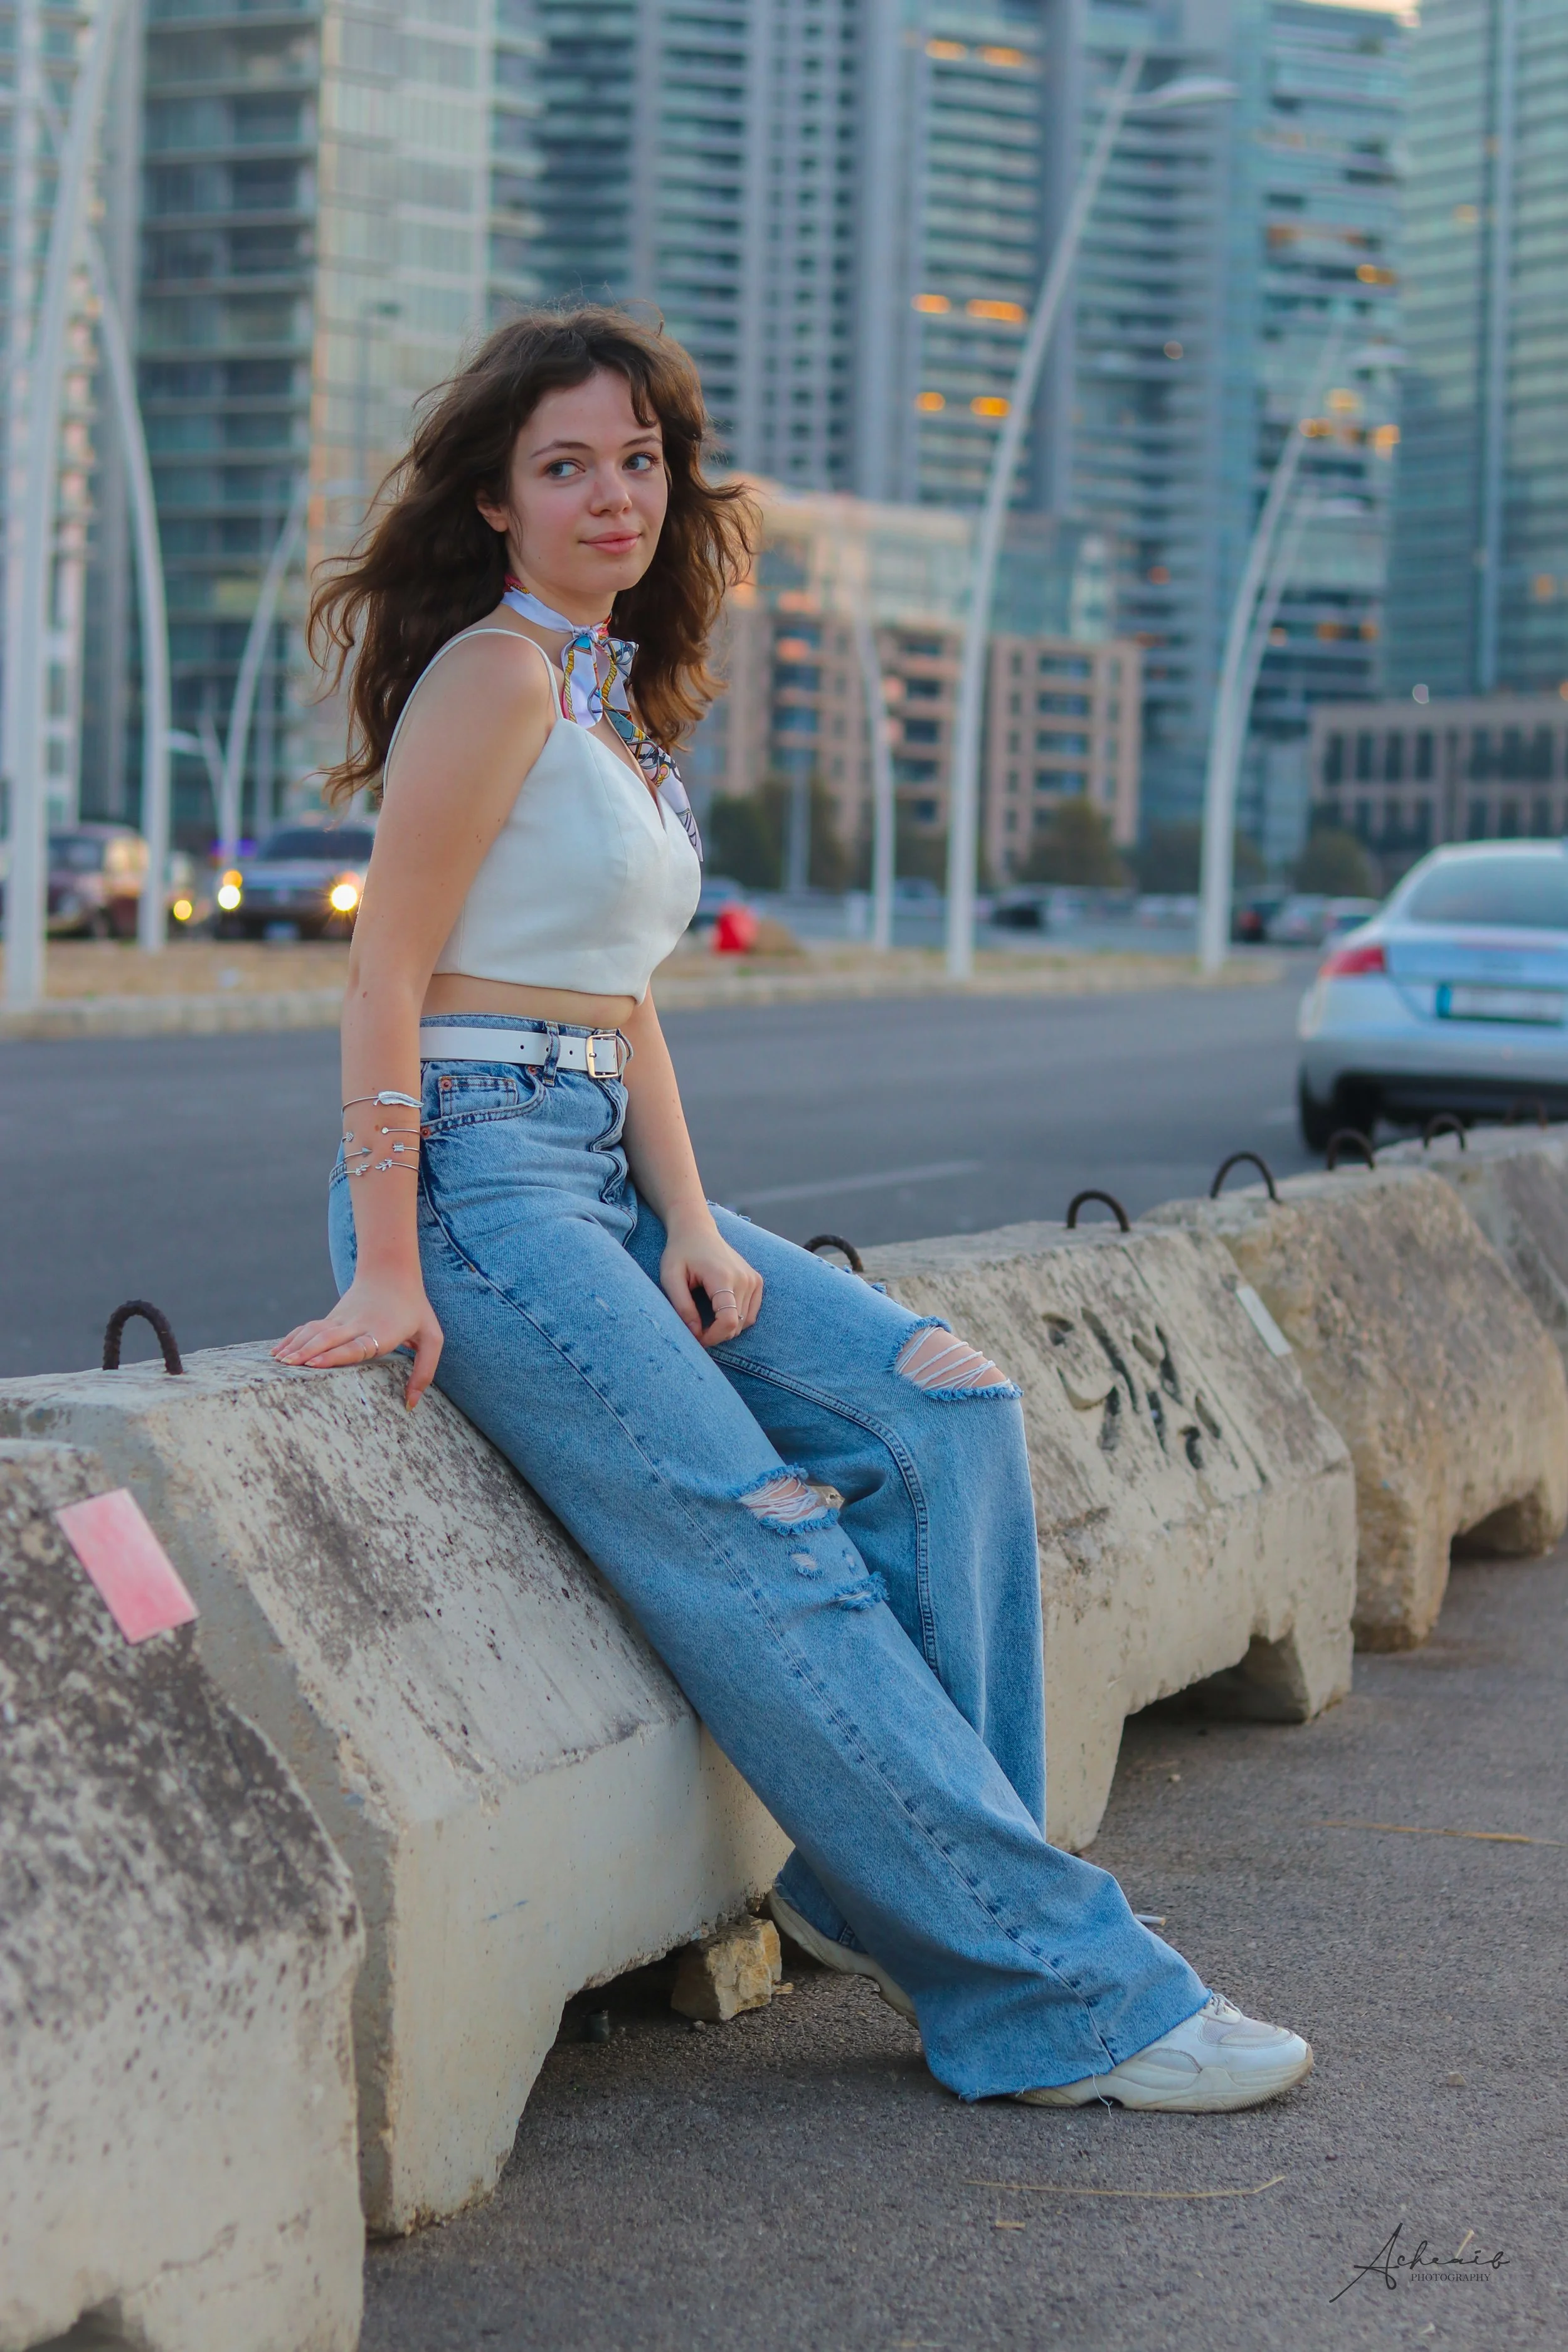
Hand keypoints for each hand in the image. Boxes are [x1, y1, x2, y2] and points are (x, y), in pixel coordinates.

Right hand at [272, 1271, 443, 1408]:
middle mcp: (359, 1325)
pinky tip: (277, 1352)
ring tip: (278, 1362)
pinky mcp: (333, 1316)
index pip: (356, 1345)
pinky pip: (310, 1328)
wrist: (391, 1271)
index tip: (314, 1364)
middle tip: (288, 1366)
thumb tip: (410, 1405)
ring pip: (315, 1331)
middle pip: (329, 1338)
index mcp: (382, 1331)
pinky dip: (293, 1338)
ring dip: (296, 1346)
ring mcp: (342, 1319)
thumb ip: (424, 1371)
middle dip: (307, 1353)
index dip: (334, 1355)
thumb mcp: (432, 1338)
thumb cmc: (415, 1310)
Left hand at [660, 1212, 761, 1347]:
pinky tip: (720, 1312)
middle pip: (736, 1325)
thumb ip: (682, 1307)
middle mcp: (744, 1278)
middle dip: (715, 1335)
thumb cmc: (680, 1252)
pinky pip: (751, 1314)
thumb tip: (695, 1333)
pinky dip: (738, 1320)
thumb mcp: (670, 1278)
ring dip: (726, 1329)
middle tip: (695, 1328)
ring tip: (705, 1320)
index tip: (695, 1337)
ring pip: (745, 1322)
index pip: (728, 1321)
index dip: (712, 1338)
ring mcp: (753, 1279)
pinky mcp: (756, 1281)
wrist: (697, 1230)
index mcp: (723, 1277)